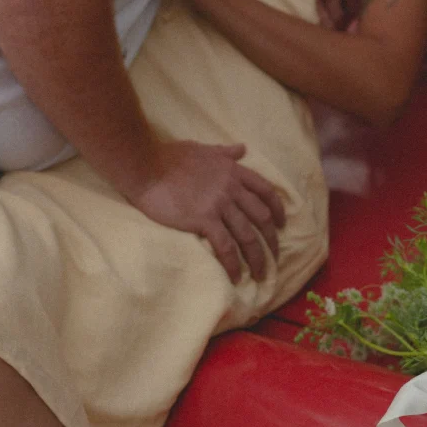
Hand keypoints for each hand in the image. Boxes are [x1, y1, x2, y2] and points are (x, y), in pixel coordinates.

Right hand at [129, 140, 285, 282]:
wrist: (144, 165)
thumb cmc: (167, 156)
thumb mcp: (202, 148)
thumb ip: (224, 152)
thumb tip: (242, 148)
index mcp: (233, 171)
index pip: (266, 191)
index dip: (278, 210)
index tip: (281, 224)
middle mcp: (231, 188)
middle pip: (262, 218)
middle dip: (272, 240)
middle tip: (275, 257)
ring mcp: (219, 205)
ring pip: (248, 236)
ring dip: (258, 259)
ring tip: (261, 275)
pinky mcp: (204, 220)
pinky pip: (226, 247)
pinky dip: (234, 265)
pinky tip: (236, 278)